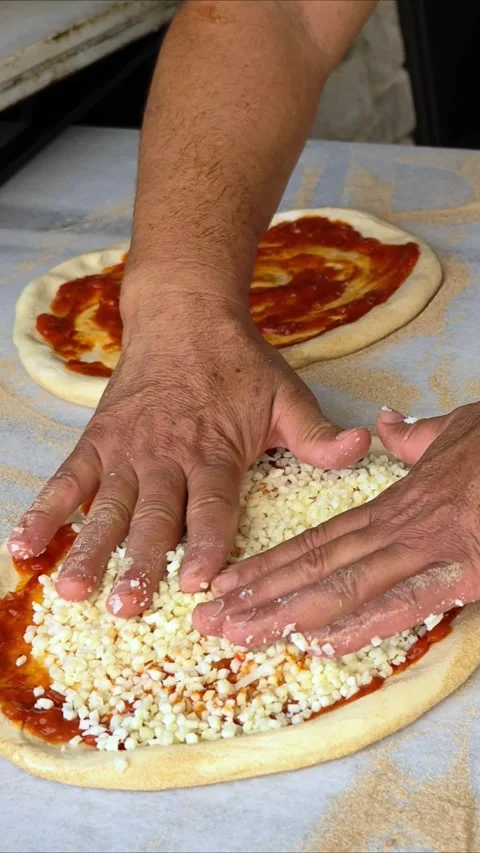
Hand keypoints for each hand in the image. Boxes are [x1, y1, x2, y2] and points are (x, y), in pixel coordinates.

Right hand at [8, 286, 369, 616]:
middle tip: (128, 606)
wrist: (184, 315)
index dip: (208, 544)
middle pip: (154, 517)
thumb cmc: (238, 363)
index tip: (200, 582)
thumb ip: (316, 432)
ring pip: (107, 506)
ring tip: (74, 588)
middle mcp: (167, 457)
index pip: (213, 506)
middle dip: (141, 563)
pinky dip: (45, 511)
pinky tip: (24, 545)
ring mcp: (127, 451)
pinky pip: (67, 480)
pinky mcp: (97, 442)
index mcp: (215, 452)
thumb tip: (361, 448)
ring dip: (89, 547)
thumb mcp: (285, 394)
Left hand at [193, 404, 479, 653]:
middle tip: (207, 621)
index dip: (268, 564)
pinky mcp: (461, 571)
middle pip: (313, 567)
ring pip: (342, 586)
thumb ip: (415, 436)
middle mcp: (396, 530)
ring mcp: (426, 551)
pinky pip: (404, 602)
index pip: (316, 540)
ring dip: (286, 613)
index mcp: (392, 506)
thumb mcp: (455, 430)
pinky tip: (319, 642)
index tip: (226, 582)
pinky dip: (361, 623)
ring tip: (237, 634)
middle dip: (257, 596)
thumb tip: (386, 425)